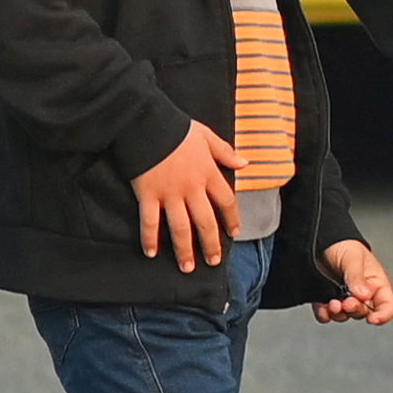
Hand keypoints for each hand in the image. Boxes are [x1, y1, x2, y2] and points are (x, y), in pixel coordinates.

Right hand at [133, 119, 241, 271]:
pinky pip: (149, 222)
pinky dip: (150, 238)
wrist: (146, 124)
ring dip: (184, 249)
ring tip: (187, 267)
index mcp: (208, 173)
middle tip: (213, 262)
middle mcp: (192, 188)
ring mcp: (169, 194)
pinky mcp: (147, 195)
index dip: (231, 219)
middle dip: (210, 243)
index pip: (226, 201)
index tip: (234, 233)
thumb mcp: (208, 137)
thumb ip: (225, 152)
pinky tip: (152, 253)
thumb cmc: (178, 129)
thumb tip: (245, 163)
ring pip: (180, 227)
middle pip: (205, 221)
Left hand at [310, 238, 392, 324]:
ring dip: (339, 313)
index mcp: (376, 283)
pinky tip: (324, 309)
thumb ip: (357, 277)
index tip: (373, 319)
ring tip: (333, 304)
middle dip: (355, 310)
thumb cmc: (343, 245)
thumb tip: (364, 295)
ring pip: (345, 316)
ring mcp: (344, 298)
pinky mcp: (326, 300)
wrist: (319, 241)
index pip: (387, 305)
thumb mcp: (353, 257)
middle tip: (348, 303)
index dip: (383, 315)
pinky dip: (324, 315)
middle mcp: (362, 294)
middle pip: (364, 312)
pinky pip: (326, 315)